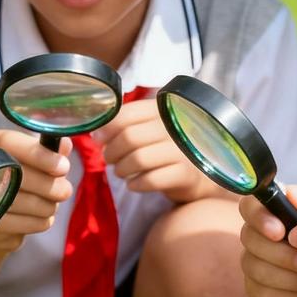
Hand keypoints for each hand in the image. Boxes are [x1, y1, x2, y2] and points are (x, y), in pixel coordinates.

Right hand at [0, 128, 73, 261]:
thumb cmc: (15, 180)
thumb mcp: (29, 161)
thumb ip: (46, 151)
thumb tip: (65, 144)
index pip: (8, 142)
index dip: (38, 154)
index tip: (64, 166)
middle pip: (16, 174)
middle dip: (49, 185)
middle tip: (66, 190)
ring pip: (19, 202)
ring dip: (46, 206)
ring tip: (52, 205)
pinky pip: (18, 224)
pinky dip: (38, 222)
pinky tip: (42, 218)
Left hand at [93, 98, 221, 202]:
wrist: (200, 176)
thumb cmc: (167, 150)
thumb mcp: (150, 132)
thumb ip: (126, 127)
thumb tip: (96, 134)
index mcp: (163, 111)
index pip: (128, 113)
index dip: (108, 127)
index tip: (99, 139)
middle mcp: (174, 127)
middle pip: (130, 137)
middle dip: (112, 151)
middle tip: (109, 159)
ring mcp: (182, 150)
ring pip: (138, 159)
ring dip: (121, 169)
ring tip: (121, 172)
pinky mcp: (185, 174)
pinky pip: (151, 180)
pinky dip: (136, 184)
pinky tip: (133, 184)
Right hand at [238, 185, 296, 296]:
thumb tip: (292, 195)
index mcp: (274, 212)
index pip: (249, 205)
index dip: (258, 217)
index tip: (279, 231)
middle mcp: (257, 235)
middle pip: (250, 238)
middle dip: (284, 254)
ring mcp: (253, 264)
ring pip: (256, 267)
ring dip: (292, 277)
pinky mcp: (257, 291)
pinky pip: (263, 292)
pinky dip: (292, 295)